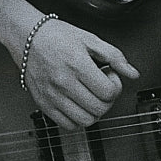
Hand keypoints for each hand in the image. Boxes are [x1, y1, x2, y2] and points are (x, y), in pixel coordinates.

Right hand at [0, 0, 138, 129]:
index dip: (116, 86)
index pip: (108, 92)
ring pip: (85, 121)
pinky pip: (67, 125)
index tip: (110, 76)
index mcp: (77, 65)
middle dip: (108, 99)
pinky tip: (79, 103)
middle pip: (99, 108)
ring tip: (91, 95)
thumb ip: (115, 56)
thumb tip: (132, 73)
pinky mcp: (43, 104)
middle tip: (103, 86)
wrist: (28, 37)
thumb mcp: (90, 39)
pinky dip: (78, 119)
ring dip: (95, 111)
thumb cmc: (57, 36)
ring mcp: (52, 96)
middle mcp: (64, 83)